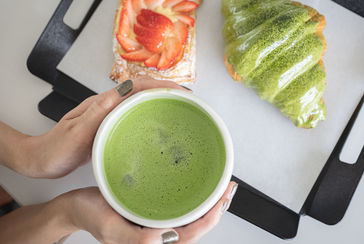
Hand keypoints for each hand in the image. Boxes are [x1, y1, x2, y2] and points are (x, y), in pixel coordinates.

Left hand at [18, 76, 189, 177]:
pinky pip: (135, 116)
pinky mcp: (110, 126)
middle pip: (143, 91)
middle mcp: (108, 105)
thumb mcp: (77, 131)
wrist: (41, 159)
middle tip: (189, 100)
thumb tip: (125, 89)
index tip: (181, 91)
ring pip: (140, 102)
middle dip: (167, 91)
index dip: (161, 85)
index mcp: (103, 103)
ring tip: (181, 110)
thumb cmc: (56, 149)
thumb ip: (99, 110)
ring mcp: (110, 115)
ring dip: (161, 102)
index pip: (137, 86)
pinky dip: (151, 115)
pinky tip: (159, 126)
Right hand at [58, 182, 237, 243]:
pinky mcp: (151, 214)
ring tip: (219, 186)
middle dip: (216, 207)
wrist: (73, 208)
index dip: (212, 217)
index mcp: (151, 242)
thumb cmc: (88, 216)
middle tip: (228, 187)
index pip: (192, 233)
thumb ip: (134, 238)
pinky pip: (178, 208)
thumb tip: (161, 239)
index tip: (223, 198)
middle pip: (196, 225)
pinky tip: (196, 187)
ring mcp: (156, 225)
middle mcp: (158, 235)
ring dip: (207, 202)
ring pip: (190, 217)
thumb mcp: (109, 226)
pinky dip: (192, 198)